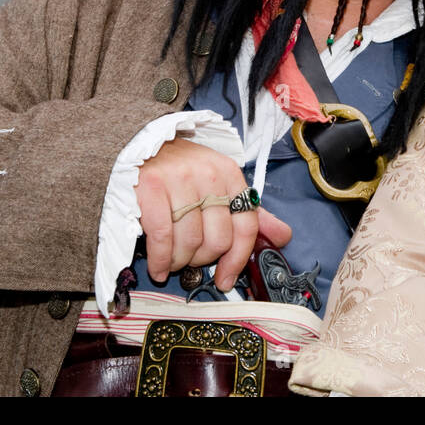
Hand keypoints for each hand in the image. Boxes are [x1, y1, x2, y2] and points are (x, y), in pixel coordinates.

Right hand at [135, 139, 290, 288]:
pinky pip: (162, 237)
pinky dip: (160, 260)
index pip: (247, 225)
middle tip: (190, 262)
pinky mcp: (151, 187)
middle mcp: (208, 175)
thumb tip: (283, 237)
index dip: (238, 258)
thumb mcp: (220, 184)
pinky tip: (159, 267)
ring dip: (180, 262)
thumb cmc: (182, 172)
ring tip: (172, 262)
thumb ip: (248, 212)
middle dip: (203, 260)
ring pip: (190, 241)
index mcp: (230, 175)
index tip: (226, 279)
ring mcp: (179, 180)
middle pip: (217, 239)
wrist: (141, 145)